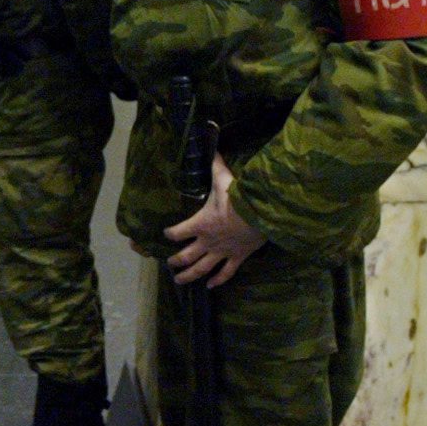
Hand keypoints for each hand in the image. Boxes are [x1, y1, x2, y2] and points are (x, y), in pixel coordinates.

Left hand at [165, 153, 266, 287]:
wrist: (261, 214)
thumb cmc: (239, 197)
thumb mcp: (223, 178)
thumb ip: (215, 163)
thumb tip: (211, 139)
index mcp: (200, 223)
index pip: (177, 231)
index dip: (170, 233)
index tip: (165, 234)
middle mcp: (208, 241)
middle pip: (186, 255)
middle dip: (176, 261)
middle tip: (170, 264)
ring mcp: (222, 252)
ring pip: (202, 269)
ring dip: (189, 276)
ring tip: (180, 281)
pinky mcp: (237, 258)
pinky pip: (226, 273)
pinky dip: (218, 280)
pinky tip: (211, 286)